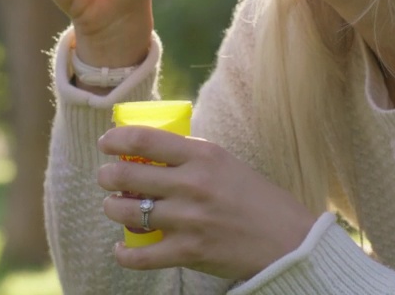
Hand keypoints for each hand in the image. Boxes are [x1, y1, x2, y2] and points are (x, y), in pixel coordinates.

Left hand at [97, 126, 315, 281]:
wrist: (288, 241)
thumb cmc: (256, 199)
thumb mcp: (226, 163)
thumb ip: (191, 156)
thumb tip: (149, 150)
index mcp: (203, 154)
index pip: (143, 139)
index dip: (115, 140)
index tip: (106, 143)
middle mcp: (192, 184)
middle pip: (126, 174)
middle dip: (107, 176)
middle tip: (106, 177)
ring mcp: (188, 219)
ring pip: (125, 212)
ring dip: (112, 209)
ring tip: (114, 207)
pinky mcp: (188, 251)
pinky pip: (139, 255)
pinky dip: (123, 253)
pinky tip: (121, 247)